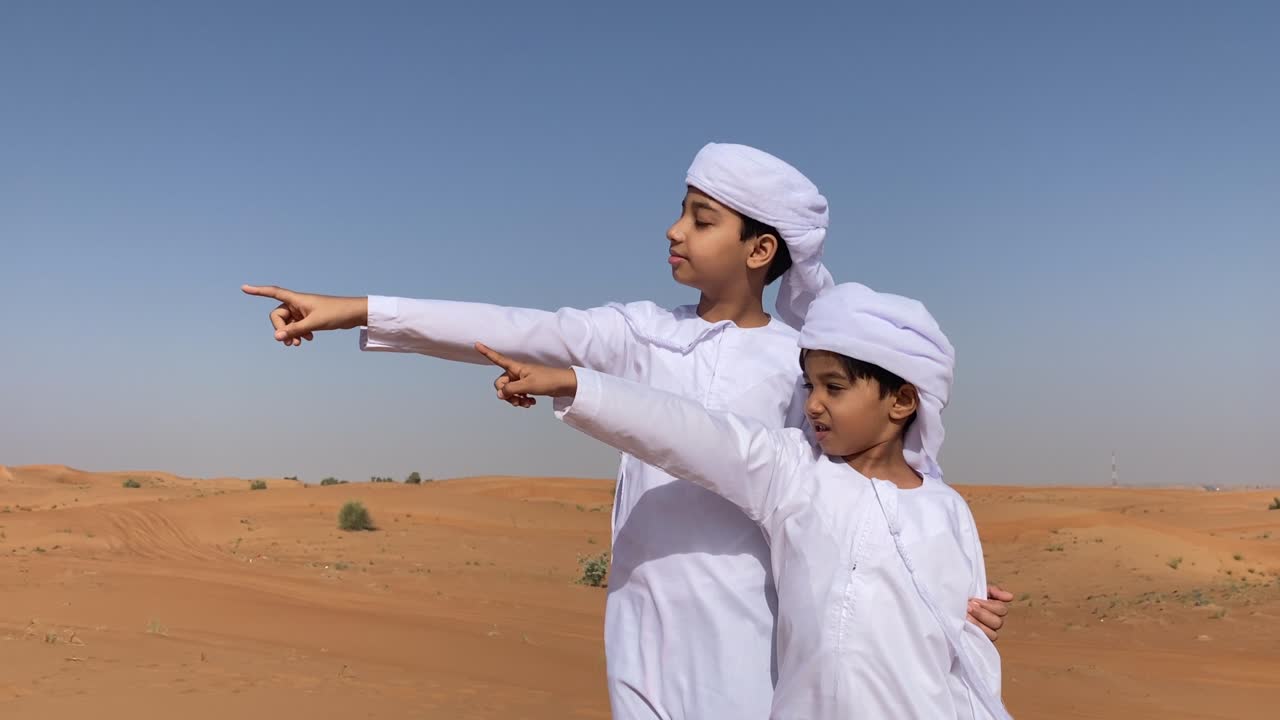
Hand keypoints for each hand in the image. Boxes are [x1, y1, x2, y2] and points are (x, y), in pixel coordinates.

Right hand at [241, 285, 367, 346]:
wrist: (354, 314)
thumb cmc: (336, 313)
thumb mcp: (314, 324)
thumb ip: (294, 330)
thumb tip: (276, 337)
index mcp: (296, 299)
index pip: (273, 292)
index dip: (258, 291)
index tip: (243, 288)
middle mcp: (297, 303)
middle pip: (278, 315)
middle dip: (281, 329)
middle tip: (290, 342)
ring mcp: (303, 311)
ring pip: (287, 323)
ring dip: (290, 333)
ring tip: (298, 344)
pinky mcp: (309, 317)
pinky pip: (297, 326)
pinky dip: (299, 333)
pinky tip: (308, 339)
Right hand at [475, 343, 577, 405]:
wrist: (564, 385)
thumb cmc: (547, 381)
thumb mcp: (527, 386)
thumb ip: (511, 389)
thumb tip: (499, 394)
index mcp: (516, 367)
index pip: (498, 358)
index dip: (487, 352)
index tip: (476, 343)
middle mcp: (517, 372)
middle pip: (500, 383)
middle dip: (506, 394)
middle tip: (517, 401)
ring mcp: (522, 380)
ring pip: (509, 391)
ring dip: (515, 399)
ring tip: (526, 404)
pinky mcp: (528, 387)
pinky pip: (518, 395)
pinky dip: (522, 401)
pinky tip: (531, 404)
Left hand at [967, 583, 1012, 641]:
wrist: (947, 605)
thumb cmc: (965, 597)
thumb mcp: (978, 589)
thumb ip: (993, 591)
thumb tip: (1010, 597)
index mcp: (995, 609)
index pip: (1001, 609)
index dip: (989, 605)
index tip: (974, 600)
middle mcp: (994, 622)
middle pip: (998, 622)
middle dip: (982, 614)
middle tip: (968, 608)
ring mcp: (987, 633)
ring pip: (992, 633)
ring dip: (978, 624)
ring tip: (965, 617)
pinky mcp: (979, 641)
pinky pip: (982, 641)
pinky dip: (975, 633)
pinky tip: (966, 625)